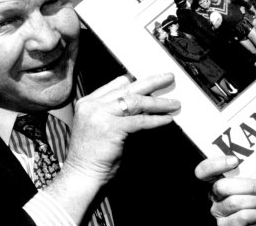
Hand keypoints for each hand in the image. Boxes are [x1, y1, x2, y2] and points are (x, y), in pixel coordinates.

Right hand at [65, 73, 179, 185]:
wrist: (81, 176)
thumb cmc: (92, 157)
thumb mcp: (102, 127)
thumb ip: (116, 113)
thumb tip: (143, 104)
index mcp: (87, 102)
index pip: (116, 83)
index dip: (137, 81)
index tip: (153, 81)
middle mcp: (92, 105)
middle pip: (127, 87)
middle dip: (152, 81)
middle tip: (168, 78)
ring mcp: (100, 115)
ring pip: (135, 101)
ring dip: (158, 102)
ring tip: (174, 104)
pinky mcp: (110, 128)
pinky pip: (139, 120)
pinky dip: (156, 119)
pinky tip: (167, 119)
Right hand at [195, 157, 255, 225]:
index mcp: (223, 179)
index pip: (204, 171)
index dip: (214, 164)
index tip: (234, 161)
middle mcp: (218, 197)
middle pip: (220, 187)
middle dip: (248, 185)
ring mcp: (222, 214)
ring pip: (230, 203)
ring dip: (253, 201)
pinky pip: (236, 219)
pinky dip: (252, 215)